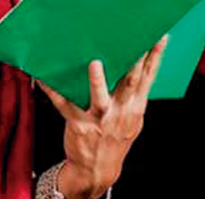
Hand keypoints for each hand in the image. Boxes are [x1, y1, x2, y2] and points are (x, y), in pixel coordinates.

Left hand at [39, 37, 166, 198]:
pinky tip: (45, 78)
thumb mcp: (132, 118)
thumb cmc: (115, 137)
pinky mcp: (79, 125)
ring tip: (95, 64)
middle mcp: (121, 112)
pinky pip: (64, 105)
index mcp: (135, 107)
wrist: (98, 169)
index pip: (149, 77)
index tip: (159, 36)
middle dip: (134, 61)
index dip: (155, 56)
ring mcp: (100, 120)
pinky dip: (54, 91)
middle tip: (134, 40)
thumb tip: (137, 62)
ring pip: (100, 98)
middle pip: (130, 82)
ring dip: (97, 81)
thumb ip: (133, 94)